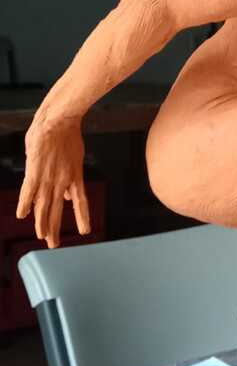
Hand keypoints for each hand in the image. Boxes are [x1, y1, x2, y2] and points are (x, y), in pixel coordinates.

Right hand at [17, 116, 90, 248]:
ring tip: (42, 237)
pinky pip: (28, 191)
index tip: (85, 231)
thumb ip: (71, 179)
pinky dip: (25, 203)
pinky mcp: (35, 172)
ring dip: (42, 222)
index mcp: (75, 176)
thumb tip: (69, 197)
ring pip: (44, 205)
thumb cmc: (66, 136)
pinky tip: (22, 215)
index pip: (81, 201)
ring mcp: (48, 177)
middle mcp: (62, 181)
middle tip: (54, 244)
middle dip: (55, 228)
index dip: (82, 216)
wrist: (60, 121)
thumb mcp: (74, 159)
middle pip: (58, 209)